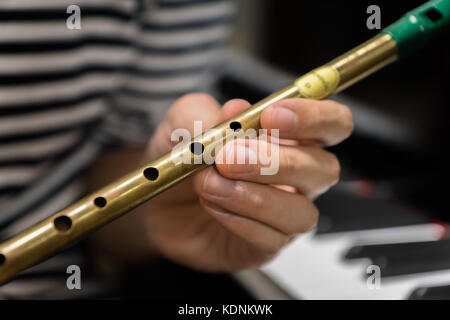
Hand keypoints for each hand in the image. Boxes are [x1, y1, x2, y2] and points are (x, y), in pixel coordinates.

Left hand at [135, 93, 352, 271]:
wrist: (160, 199)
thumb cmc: (184, 156)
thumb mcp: (183, 123)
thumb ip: (207, 113)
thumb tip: (236, 111)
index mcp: (290, 138)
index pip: (332, 124)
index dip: (313, 118)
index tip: (272, 116)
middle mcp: (297, 177)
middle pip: (323, 170)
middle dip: (275, 162)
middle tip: (227, 158)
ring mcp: (284, 213)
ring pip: (301, 212)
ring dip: (254, 197)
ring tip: (210, 185)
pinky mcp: (266, 245)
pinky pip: (271, 239)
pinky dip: (240, 221)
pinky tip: (212, 206)